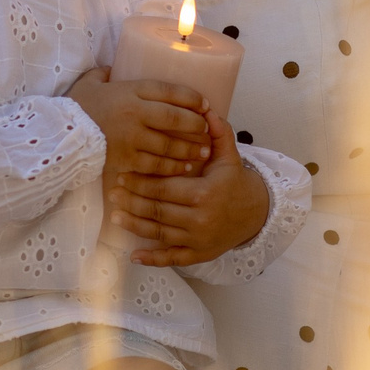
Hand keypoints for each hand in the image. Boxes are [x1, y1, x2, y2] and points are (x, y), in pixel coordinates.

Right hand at [65, 67, 213, 177]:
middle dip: (195, 125)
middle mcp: (135, 114)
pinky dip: (172, 167)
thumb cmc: (74, 108)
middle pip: (175, 119)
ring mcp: (132, 139)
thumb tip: (114, 67)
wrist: (56, 137)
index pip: (169, 91)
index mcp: (129, 91)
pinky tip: (183, 169)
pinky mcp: (126, 160)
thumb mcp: (89, 84)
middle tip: (207, 130)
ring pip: (169, 145)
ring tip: (202, 153)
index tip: (205, 104)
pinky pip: (155, 165)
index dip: (191, 98)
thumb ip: (104, 74)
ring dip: (189, 149)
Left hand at [111, 112, 270, 265]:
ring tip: (115, 216)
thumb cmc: (236, 182)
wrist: (257, 214)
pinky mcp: (199, 255)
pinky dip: (152, 259)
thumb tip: (207, 110)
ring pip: (159, 233)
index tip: (122, 174)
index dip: (141, 182)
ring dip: (134, 225)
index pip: (165, 187)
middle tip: (112, 193)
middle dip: (132, 201)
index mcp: (205, 193)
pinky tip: (134, 256)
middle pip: (158, 210)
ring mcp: (198, 240)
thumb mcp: (230, 156)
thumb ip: (219, 133)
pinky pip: (172, 259)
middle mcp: (200, 219)